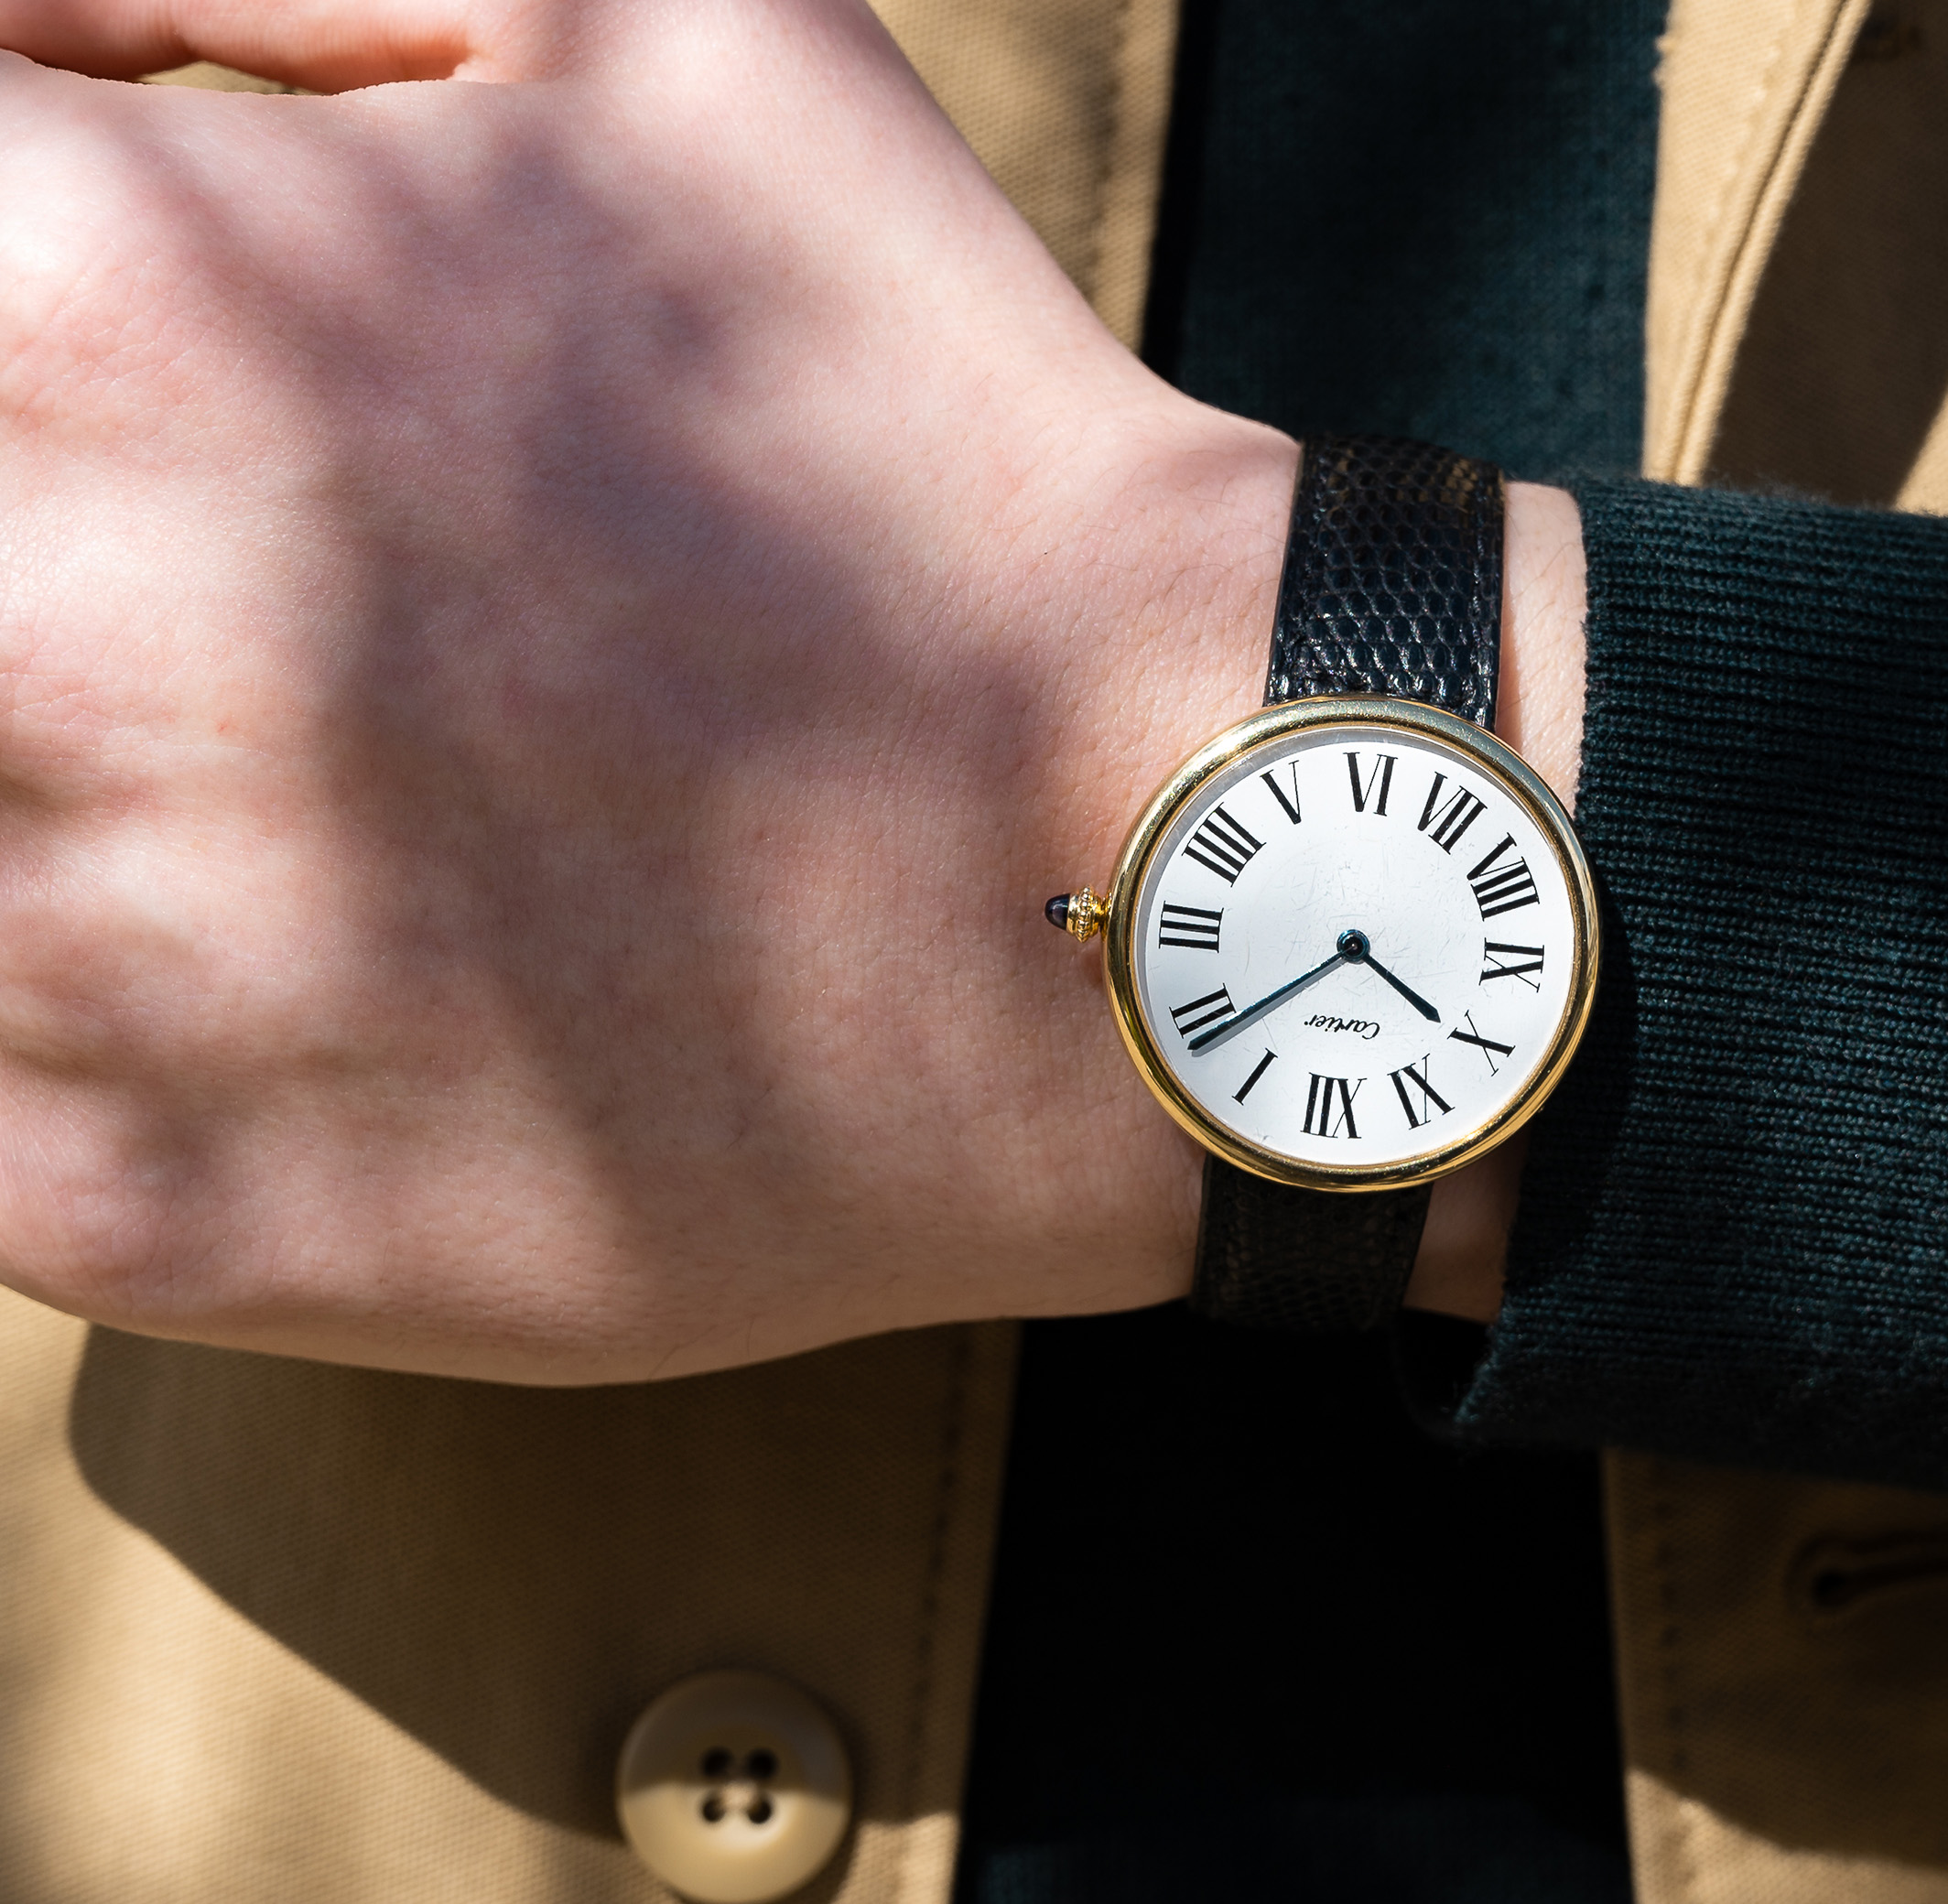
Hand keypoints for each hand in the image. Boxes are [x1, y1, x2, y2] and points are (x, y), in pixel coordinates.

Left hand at [0, 0, 1581, 1376]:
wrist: (1166, 847)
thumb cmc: (933, 428)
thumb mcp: (670, 28)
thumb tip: (14, 54)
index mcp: (125, 302)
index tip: (92, 343)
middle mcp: (58, 639)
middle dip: (53, 523)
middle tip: (251, 563)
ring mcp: (103, 966)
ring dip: (56, 756)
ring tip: (301, 748)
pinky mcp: (162, 1214)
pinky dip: (66, 994)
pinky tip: (279, 936)